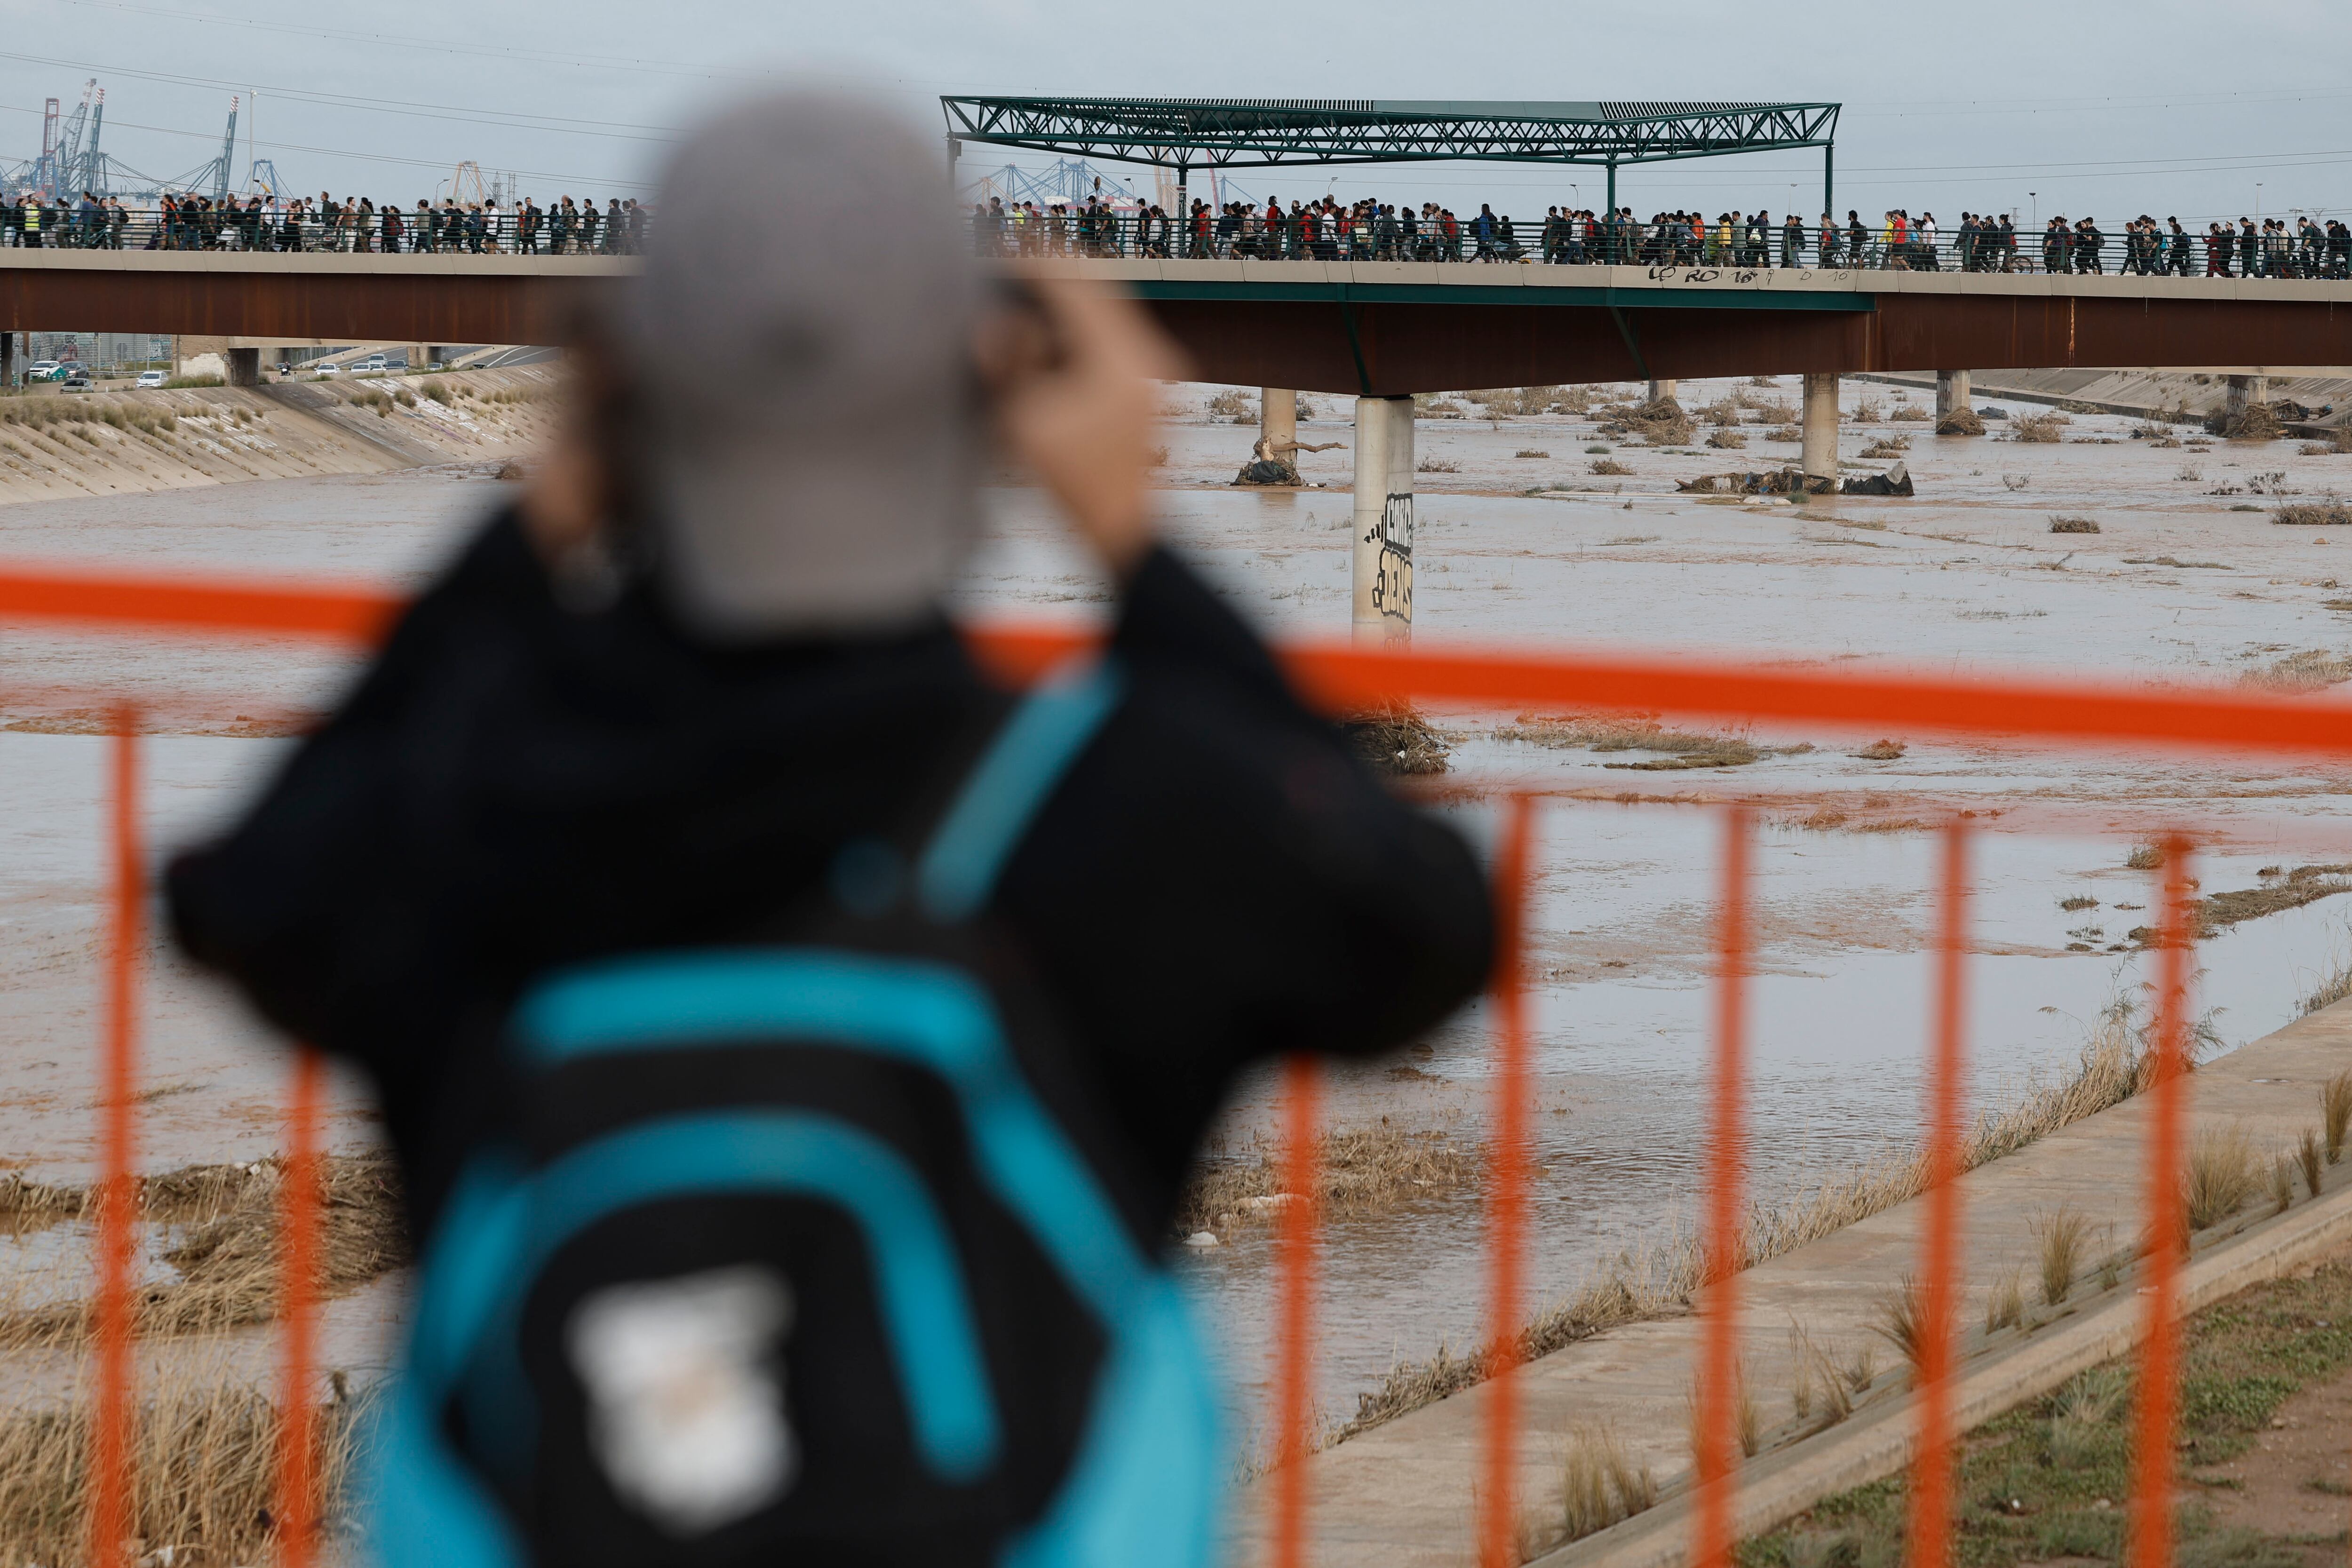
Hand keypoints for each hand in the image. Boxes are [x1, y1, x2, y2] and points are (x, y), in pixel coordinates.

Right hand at [976, 278, 1187, 579]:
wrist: (1126, 532)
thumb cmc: (1076, 485)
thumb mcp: (1027, 423)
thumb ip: (1010, 365)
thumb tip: (994, 322)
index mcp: (1119, 358)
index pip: (1074, 286)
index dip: (1034, 263)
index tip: (1001, 248)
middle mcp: (1145, 354)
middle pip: (1097, 286)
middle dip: (1052, 272)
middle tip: (1012, 261)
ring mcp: (1152, 369)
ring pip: (1106, 307)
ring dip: (1067, 297)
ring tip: (1025, 292)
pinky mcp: (1147, 384)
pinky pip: (1112, 334)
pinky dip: (1079, 324)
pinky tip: (1047, 332)